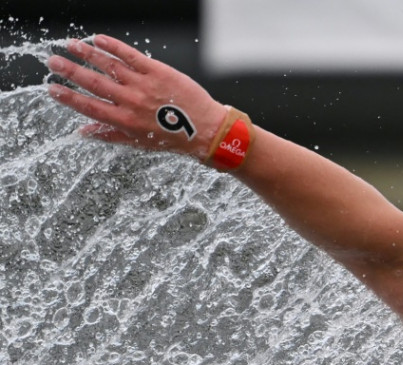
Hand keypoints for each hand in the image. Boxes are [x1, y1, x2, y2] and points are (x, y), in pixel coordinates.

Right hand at [47, 34, 227, 159]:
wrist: (205, 129)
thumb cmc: (172, 138)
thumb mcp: (139, 143)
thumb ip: (109, 135)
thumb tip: (82, 131)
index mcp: (124, 121)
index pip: (89, 106)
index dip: (68, 97)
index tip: (52, 88)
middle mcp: (131, 102)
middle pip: (94, 83)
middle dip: (70, 71)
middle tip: (52, 62)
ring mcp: (144, 85)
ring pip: (109, 65)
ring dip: (87, 53)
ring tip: (70, 45)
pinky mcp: (158, 72)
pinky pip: (132, 56)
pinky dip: (114, 46)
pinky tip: (99, 39)